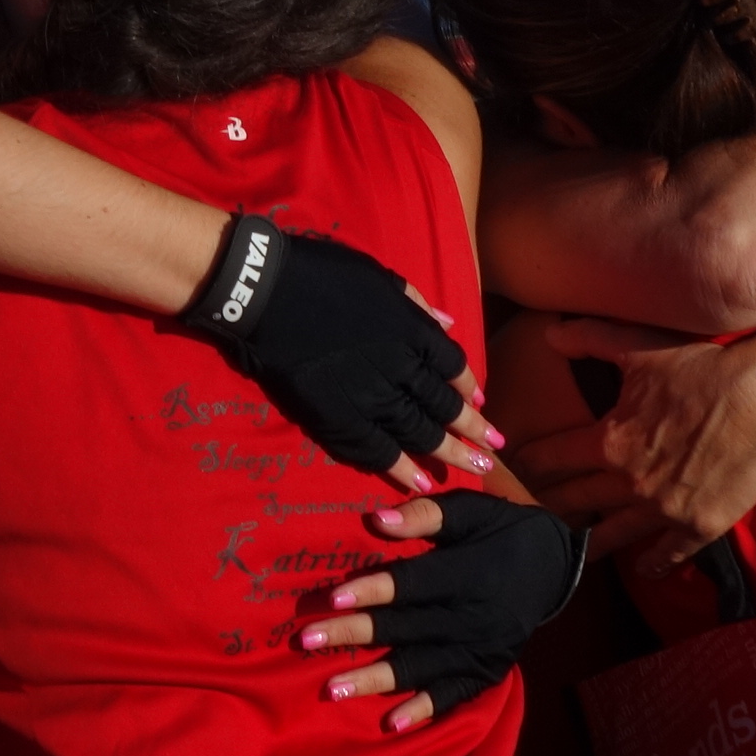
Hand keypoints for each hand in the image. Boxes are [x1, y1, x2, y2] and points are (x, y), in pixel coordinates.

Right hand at [187, 216, 494, 491]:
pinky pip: (378, 449)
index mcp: (412, 329)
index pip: (452, 366)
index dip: (467, 388)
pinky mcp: (339, 415)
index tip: (480, 404)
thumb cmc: (320, 272)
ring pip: (419, 431)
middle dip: (471, 430)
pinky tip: (420, 482)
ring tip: (471, 469)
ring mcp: (371, 394)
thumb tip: (448, 324)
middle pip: (443, 406)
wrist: (264, 290)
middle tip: (491, 452)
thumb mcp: (378, 275)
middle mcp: (401, 365)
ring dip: (447, 453)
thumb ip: (415, 303)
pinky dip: (402, 468)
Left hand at [296, 495, 586, 733]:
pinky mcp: (488, 672)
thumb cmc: (501, 532)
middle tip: (306, 642)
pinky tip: (391, 723)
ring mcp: (482, 650)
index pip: (414, 585)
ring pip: (422, 667)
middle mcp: (475, 617)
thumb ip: (427, 515)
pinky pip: (453, 695)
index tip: (333, 598)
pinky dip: (423, 710)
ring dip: (376, 679)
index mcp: (469, 574)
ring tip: (332, 689)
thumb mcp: (472, 511)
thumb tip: (377, 520)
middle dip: (355, 635)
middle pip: (407, 628)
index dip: (374, 591)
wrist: (557, 568)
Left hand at [535, 315, 755, 571]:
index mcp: (608, 441)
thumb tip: (548, 334)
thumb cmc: (702, 370)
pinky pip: (667, 554)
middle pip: (574, 501)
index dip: (528, 464)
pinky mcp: (699, 526)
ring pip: (613, 536)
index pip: (551, 459)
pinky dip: (652, 564)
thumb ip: (590, 338)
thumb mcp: (639, 346)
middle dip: (548, 506)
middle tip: (529, 515)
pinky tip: (642, 570)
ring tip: (569, 552)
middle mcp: (629, 483)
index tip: (513, 471)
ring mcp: (664, 510)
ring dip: (589, 544)